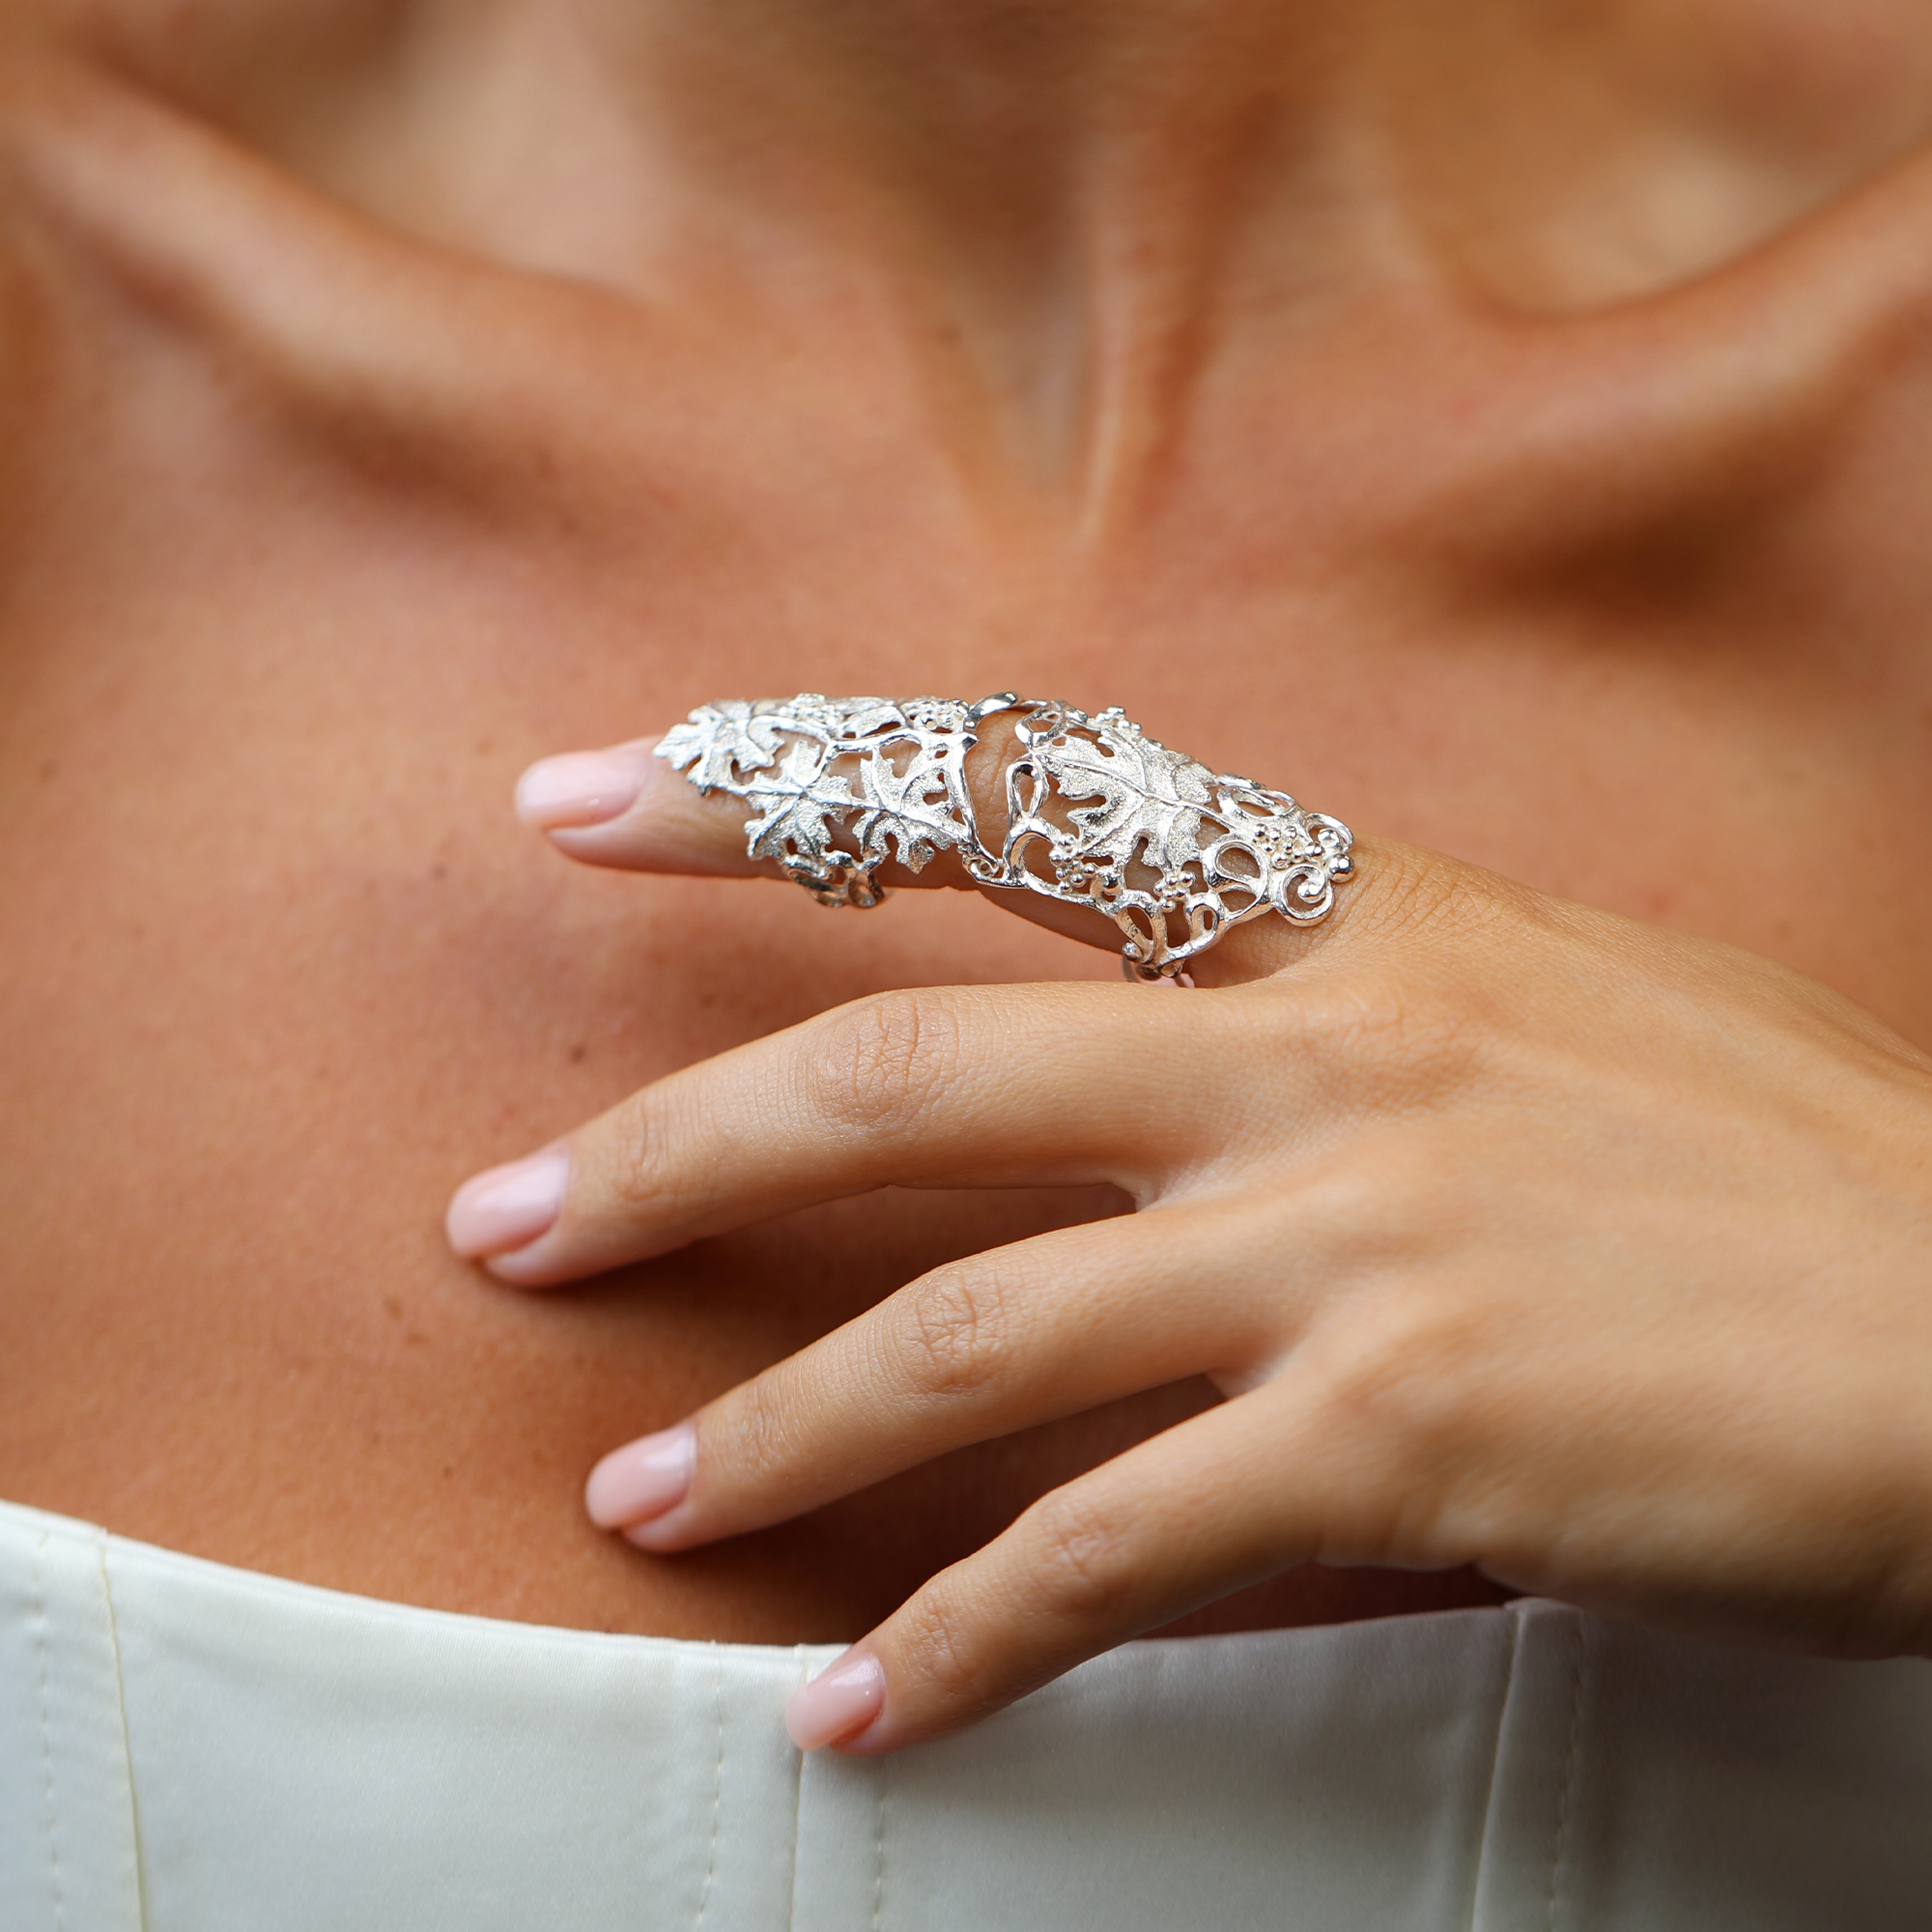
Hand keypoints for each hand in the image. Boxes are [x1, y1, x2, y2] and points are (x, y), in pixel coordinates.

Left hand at [446, 719, 1931, 1754]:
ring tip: (632, 1492)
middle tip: (508, 1217)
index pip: (1006, 799)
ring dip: (776, 1428)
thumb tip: (1177, 1075)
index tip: (591, 805)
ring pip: (968, 1327)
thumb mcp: (1568, 1004)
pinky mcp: (1401, 1438)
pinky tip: (866, 1700)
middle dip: (675, 1147)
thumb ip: (1354, 1017)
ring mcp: (1354, 1241)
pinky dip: (964, 1633)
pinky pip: (1109, 1545)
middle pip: (907, 1073)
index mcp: (1357, 918)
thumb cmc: (1795, 1168)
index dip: (776, 786)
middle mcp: (1322, 1053)